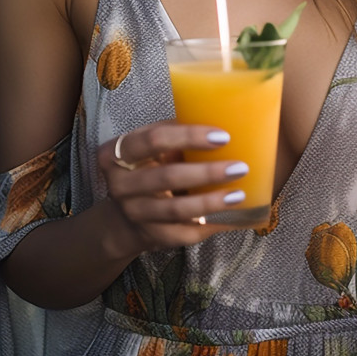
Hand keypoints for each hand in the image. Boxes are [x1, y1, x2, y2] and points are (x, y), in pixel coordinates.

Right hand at [96, 121, 248, 255]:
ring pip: (176, 209)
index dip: (189, 137)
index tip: (223, 136)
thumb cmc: (149, 167)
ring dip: (210, 202)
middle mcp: (120, 185)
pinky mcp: (149, 236)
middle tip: (240, 167)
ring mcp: (133, 213)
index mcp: (117, 153)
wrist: (127, 215)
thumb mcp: (153, 147)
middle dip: (207, 172)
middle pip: (167, 176)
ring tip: (238, 194)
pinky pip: (182, 234)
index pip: (154, 139)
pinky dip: (208, 226)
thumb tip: (224, 119)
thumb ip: (176, 134)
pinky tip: (230, 217)